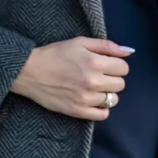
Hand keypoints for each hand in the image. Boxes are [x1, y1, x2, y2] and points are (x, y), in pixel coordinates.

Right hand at [11, 38, 131, 119]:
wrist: (29, 72)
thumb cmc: (54, 55)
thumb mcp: (79, 42)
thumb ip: (106, 46)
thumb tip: (128, 52)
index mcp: (94, 62)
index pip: (123, 69)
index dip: (117, 66)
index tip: (107, 65)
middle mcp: (92, 81)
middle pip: (120, 84)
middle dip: (112, 79)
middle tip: (99, 76)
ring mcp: (85, 98)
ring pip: (113, 100)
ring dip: (107, 94)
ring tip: (94, 88)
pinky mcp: (77, 111)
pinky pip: (102, 115)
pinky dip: (101, 108)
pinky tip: (93, 100)